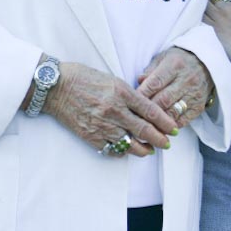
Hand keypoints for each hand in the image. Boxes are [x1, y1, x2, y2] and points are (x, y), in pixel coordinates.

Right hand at [42, 62, 178, 157]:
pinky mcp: (91, 135)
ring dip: (144, 150)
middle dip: (159, 139)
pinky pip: (112, 149)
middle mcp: (114, 109)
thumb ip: (129, 94)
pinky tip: (127, 149)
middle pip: (144, 130)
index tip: (173, 128)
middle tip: (167, 144)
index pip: (151, 111)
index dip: (165, 122)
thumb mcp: (111, 79)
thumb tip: (146, 109)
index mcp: (121, 92)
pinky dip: (122, 151)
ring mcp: (102, 124)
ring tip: (149, 151)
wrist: (56, 87)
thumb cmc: (83, 78)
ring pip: (130, 144)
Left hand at [136, 48, 213, 128]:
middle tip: (134, 116)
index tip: (130, 102)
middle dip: (147, 110)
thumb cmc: (179, 61)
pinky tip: (160, 127)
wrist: (207, 64)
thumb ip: (150, 71)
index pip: (155, 83)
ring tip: (145, 125)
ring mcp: (194, 95)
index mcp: (175, 65)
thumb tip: (138, 82)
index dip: (142, 94)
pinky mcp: (199, 106)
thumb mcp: (163, 58)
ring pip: (172, 113)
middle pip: (163, 100)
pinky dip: (170, 125)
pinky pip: (183, 120)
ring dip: (157, 121)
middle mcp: (186, 80)